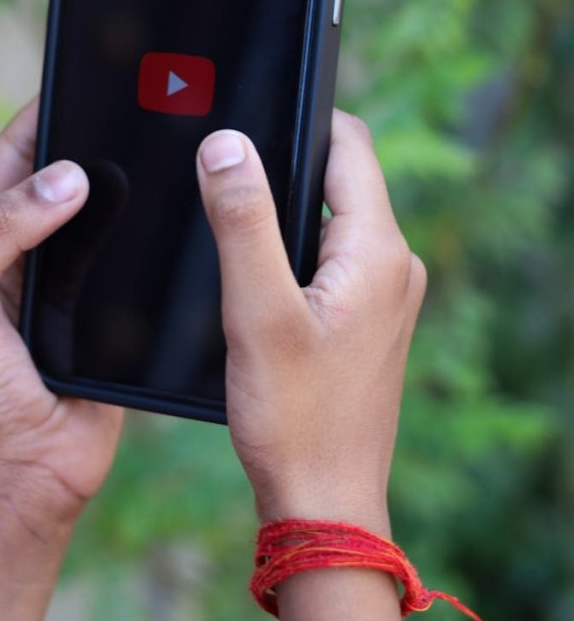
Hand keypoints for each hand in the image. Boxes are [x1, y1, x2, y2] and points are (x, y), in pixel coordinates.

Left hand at [0, 98, 123, 525]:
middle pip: (62, 171)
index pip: (12, 153)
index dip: (45, 113)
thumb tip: (65, 178)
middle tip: (141, 103)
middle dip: (94, 137)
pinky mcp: (104, 299)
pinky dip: (145, 226)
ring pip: (102, 206)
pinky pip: (128, 250)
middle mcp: (19, 244)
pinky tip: (172, 205)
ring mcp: (64, 271)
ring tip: (162, 142)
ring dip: (125, 179)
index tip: (88, 76)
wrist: (22, 465)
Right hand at [196, 110, 425, 531]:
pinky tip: (260, 283)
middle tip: (225, 180)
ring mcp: (388, 294)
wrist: (325, 501)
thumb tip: (227, 145)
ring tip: (234, 231)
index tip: (247, 120)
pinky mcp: (372, 319)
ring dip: (287, 215)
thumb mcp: (256, 311)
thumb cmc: (295, 417)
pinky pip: (335, 259)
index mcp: (378, 250)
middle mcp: (395, 264)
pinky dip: (298, 253)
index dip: (298, 120)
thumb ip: (242, 221)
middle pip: (341, 179)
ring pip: (334, 221)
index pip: (349, 145)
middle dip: (284, 168)